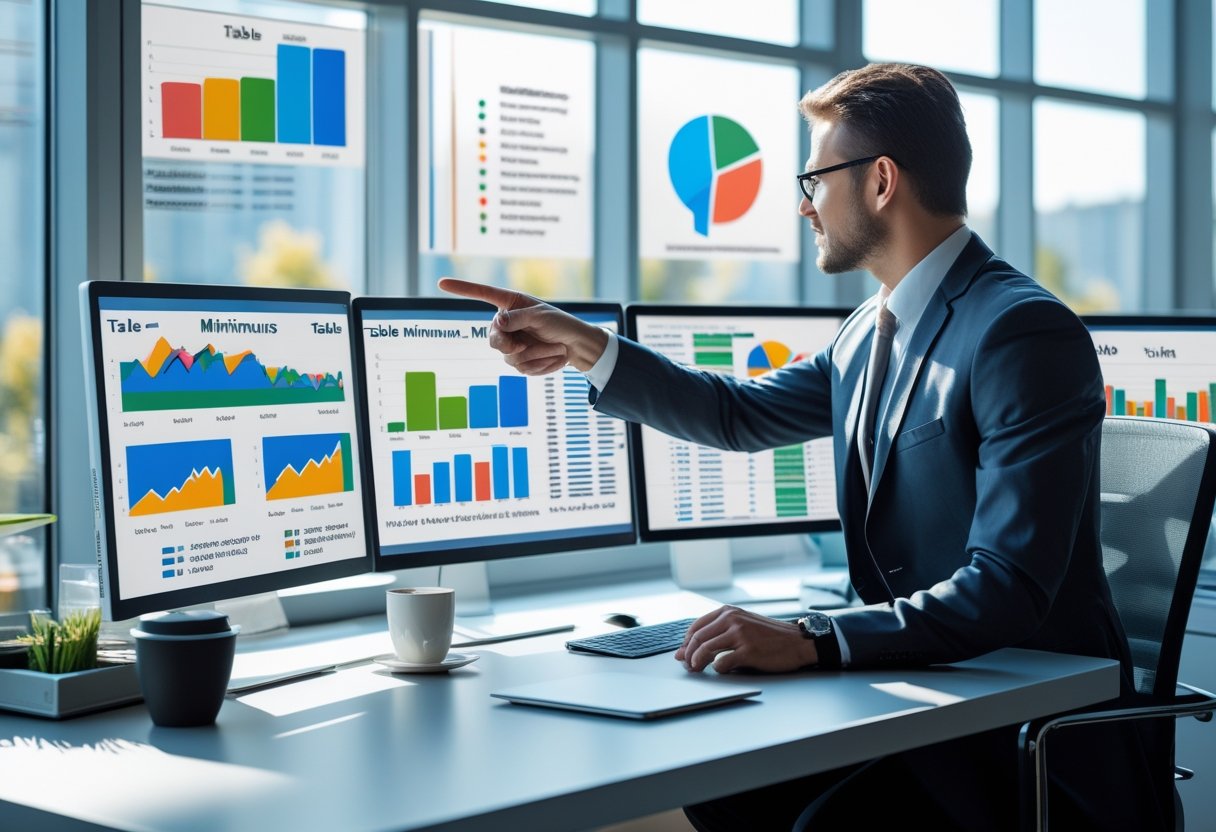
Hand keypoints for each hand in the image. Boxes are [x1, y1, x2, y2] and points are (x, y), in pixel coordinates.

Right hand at [437, 278, 608, 373]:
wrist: (575, 346)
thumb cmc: (560, 324)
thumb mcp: (541, 316)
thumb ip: (518, 318)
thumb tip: (497, 323)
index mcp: (510, 304)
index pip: (482, 294)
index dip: (461, 289)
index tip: (441, 283)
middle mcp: (506, 323)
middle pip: (493, 339)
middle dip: (509, 344)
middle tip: (525, 345)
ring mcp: (511, 343)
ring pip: (508, 357)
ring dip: (534, 355)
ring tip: (552, 348)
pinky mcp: (519, 361)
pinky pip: (521, 368)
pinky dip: (539, 364)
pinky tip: (552, 357)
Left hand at [675, 606, 817, 673]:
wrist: (797, 642)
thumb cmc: (769, 636)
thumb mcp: (743, 623)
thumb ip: (721, 631)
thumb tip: (691, 648)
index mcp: (728, 611)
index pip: (696, 626)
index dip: (686, 643)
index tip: (683, 654)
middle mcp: (732, 619)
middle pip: (697, 638)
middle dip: (688, 655)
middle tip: (687, 666)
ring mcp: (741, 634)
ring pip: (705, 650)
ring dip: (696, 663)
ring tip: (697, 670)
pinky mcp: (749, 651)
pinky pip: (722, 663)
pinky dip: (717, 669)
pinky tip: (720, 670)